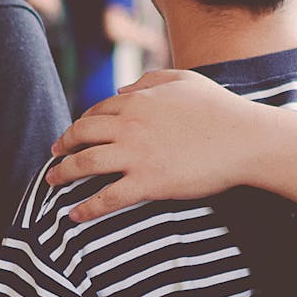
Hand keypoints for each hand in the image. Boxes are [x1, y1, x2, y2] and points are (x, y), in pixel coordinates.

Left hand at [48, 69, 255, 221]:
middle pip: (81, 135)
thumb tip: (123, 88)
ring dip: (62, 174)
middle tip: (54, 156)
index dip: (81, 124)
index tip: (75, 135)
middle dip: (62, 146)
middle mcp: (130, 125)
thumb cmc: (220, 108)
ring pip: (84, 164)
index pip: (96, 112)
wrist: (245, 138)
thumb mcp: (185, 80)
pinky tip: (74, 216)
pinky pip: (106, 198)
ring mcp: (136, 155)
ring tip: (52, 182)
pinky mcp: (148, 183)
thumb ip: (150, 80)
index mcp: (138, 100)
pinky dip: (86, 209)